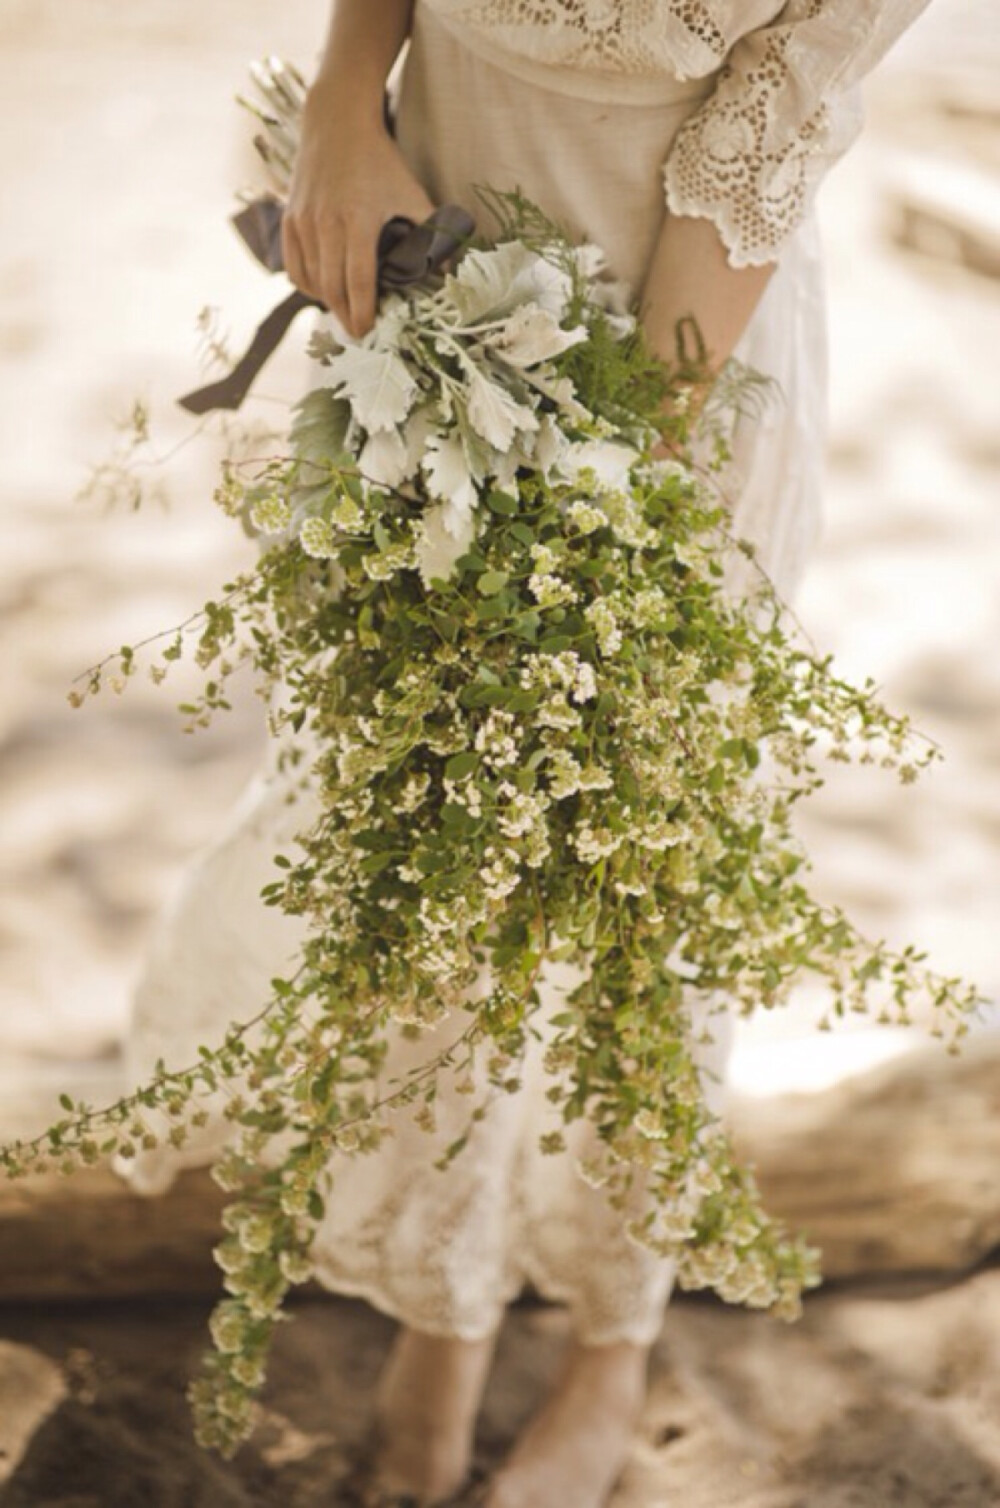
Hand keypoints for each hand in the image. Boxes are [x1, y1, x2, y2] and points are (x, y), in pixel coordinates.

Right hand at [282, 80, 434, 338]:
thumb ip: (432, 231)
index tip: (368, 332)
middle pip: (332, 288)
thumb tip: (452, 269)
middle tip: (358, 332)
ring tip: (344, 312)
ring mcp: (304, 221)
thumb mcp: (411, 192)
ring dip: (327, 302)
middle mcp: (326, 224)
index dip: (362, 312)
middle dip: (345, 316)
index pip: (358, 281)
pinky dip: (307, 284)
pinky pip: (294, 266)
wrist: (337, 122)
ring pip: (311, 280)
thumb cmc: (379, 160)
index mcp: (358, 220)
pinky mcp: (289, 218)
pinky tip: (322, 290)